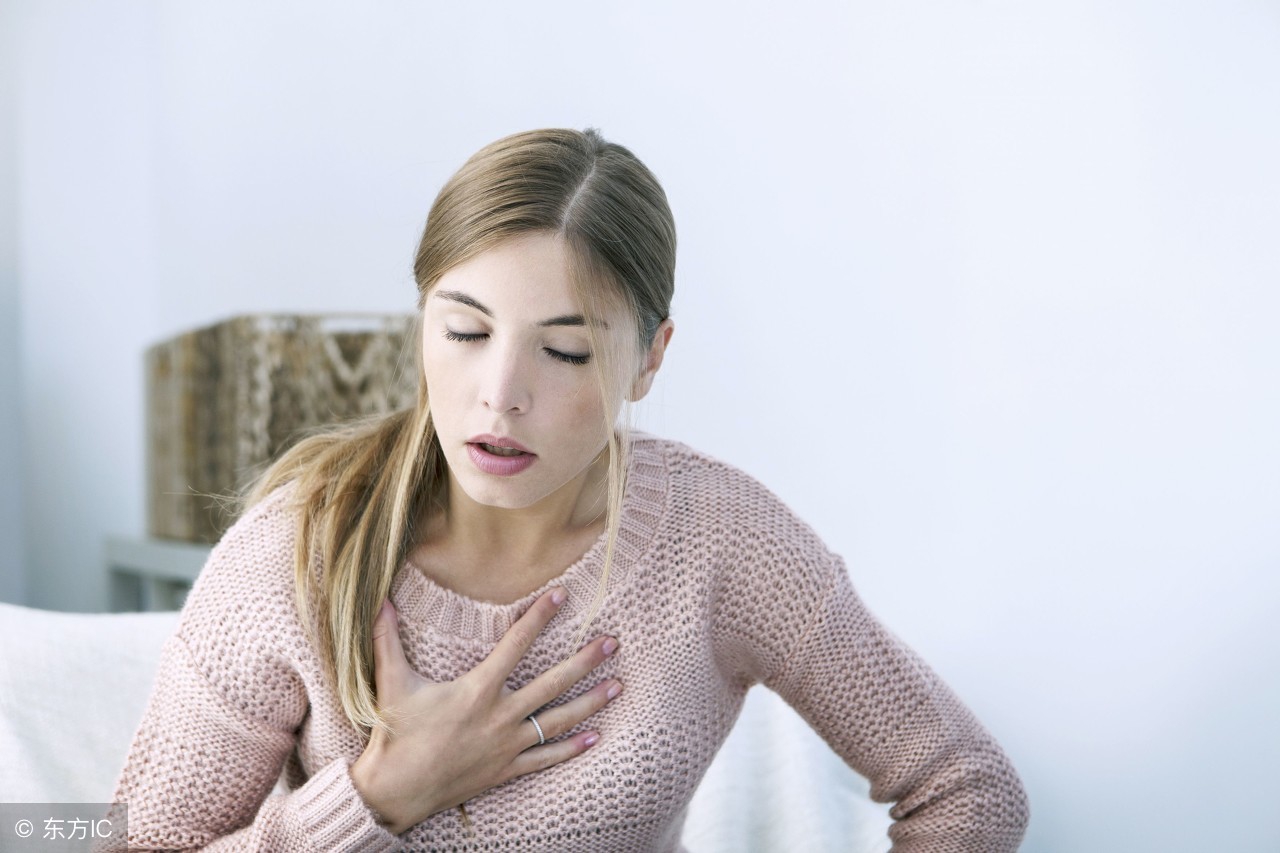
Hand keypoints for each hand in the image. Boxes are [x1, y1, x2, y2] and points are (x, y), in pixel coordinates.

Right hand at [349, 588, 620, 834]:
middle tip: (613, 643)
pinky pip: (546, 758)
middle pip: (553, 683)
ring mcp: (507, 745)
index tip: (562, 595)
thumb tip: (379, 601)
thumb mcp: (392, 683)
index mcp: (477, 690)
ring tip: (618, 685)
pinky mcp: (506, 769)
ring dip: (591, 702)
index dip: (539, 617)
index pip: (516, 645)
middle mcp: (500, 716)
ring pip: (559, 720)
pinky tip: (595, 737)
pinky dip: (571, 748)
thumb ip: (386, 639)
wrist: (395, 792)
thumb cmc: (395, 734)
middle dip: (585, 661)